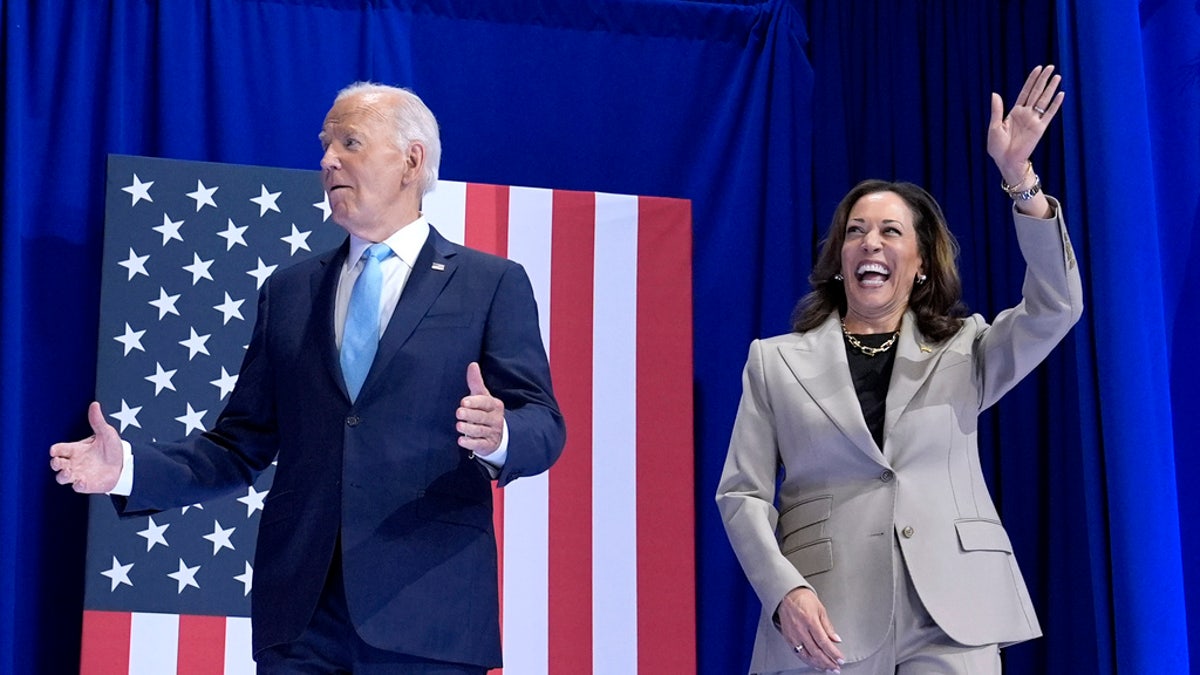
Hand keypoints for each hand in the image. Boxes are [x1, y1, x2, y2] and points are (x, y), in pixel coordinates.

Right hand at [49, 401, 123, 493]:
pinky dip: (77, 485)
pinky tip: (82, 481)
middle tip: (59, 461)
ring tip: (69, 472)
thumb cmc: (112, 448)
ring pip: (62, 478)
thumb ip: (98, 421)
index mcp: (76, 449)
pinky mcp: (86, 484)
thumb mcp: (106, 432)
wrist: (126, 464)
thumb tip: (94, 405)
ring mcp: (79, 474)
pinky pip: (77, 487)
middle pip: (56, 464)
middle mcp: (74, 462)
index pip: (58, 449)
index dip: (55, 450)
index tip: (55, 450)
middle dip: (55, 463)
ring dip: (63, 475)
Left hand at [457, 362, 504, 455]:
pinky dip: (470, 443)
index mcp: (494, 405)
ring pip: (480, 431)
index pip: (485, 403)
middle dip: (470, 415)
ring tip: (459, 426)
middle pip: (482, 417)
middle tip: (459, 412)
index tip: (464, 401)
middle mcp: (495, 419)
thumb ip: (476, 382)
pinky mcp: (487, 445)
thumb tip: (472, 364)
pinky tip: (461, 441)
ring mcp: (492, 433)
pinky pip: (479, 444)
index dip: (475, 402)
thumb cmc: (486, 411)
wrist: (498, 434)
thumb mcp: (482, 397)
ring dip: (469, 429)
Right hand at [778, 587, 843, 672]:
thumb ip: (828, 626)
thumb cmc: (803, 599)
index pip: (824, 642)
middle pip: (816, 651)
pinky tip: (814, 664)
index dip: (833, 653)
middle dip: (828, 662)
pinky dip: (807, 661)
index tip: (840, 659)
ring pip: (807, 655)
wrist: (786, 595)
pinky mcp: (788, 638)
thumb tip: (836, 639)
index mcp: (810, 621)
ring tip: (827, 668)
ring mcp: (793, 635)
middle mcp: (800, 630)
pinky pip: (798, 653)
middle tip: (836, 668)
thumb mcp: (820, 609)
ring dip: (818, 664)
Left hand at [987, 64, 1064, 182]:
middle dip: (1043, 79)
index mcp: (1014, 112)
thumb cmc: (997, 146)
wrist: (1005, 161)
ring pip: (1044, 100)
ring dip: (1051, 88)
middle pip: (1036, 93)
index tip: (1038, 69)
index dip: (1031, 80)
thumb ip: (997, 110)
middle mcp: (1026, 114)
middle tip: (1051, 67)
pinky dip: (1055, 104)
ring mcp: (1034, 120)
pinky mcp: (1040, 128)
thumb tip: (995, 93)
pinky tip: (1061, 94)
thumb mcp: (994, 126)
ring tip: (1057, 76)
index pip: (1025, 92)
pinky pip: (1049, 114)